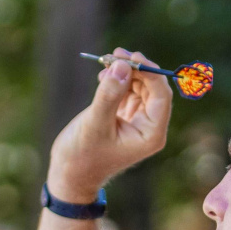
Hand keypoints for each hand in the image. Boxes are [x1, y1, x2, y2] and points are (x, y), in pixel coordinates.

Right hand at [46, 49, 173, 202]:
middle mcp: (149, 126)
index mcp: (151, 133)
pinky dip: (118, 81)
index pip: (161, 95)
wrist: (69, 175)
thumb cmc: (81, 156)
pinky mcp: (124, 117)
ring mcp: (138, 121)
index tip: (130, 57)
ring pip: (140, 87)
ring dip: (125, 72)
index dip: (150, 72)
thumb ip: (109, 94)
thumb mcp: (94, 123)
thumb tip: (122, 65)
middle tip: (115, 54)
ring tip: (105, 62)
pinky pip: (128, 92)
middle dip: (135, 69)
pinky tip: (103, 75)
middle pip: (153, 88)